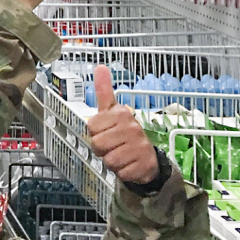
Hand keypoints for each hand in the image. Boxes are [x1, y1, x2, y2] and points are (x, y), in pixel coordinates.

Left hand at [88, 66, 158, 183]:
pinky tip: (130, 165)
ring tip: (122, 155)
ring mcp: (140, 146)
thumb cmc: (124, 133)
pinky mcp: (144, 165)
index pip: (91, 126)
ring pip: (108, 160)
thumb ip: (104, 91)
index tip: (106, 131)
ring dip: (112, 162)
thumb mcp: (113, 111)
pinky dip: (122, 172)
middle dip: (102, 149)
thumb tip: (100, 66)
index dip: (96, 133)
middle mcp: (132, 127)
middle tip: (113, 146)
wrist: (147, 158)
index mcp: (122, 113)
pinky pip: (120, 173)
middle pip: (97, 144)